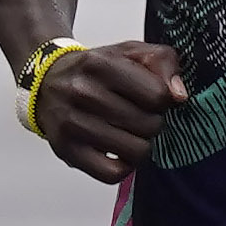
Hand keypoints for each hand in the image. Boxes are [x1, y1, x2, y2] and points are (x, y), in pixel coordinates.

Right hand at [29, 37, 182, 182]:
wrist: (46, 80)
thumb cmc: (95, 69)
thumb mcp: (131, 51)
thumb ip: (163, 62)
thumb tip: (178, 96)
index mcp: (101, 64)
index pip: (158, 95)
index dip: (163, 99)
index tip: (151, 97)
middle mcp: (83, 93)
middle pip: (149, 125)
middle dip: (152, 122)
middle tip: (138, 116)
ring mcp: (72, 124)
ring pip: (136, 151)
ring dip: (140, 145)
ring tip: (129, 133)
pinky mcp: (67, 150)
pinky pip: (113, 174)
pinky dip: (123, 166)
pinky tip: (118, 151)